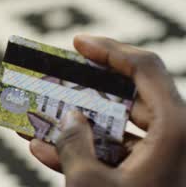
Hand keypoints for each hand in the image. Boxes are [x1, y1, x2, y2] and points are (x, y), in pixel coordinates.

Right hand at [26, 35, 185, 185]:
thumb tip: (68, 118)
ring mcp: (167, 158)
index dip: (109, 50)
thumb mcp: (90, 184)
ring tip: (42, 114)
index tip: (77, 43)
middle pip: (130, 94)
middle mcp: (176, 137)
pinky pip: (119, 152)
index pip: (145, 68)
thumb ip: (73, 144)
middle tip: (58, 77)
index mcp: (174, 130)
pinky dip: (87, 149)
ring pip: (120, 125)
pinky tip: (46, 150)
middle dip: (86, 86)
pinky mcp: (155, 175)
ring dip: (79, 121)